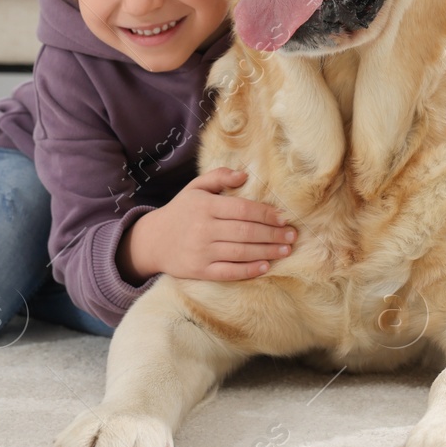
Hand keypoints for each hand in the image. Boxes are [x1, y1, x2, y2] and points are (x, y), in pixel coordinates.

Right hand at [118, 168, 295, 282]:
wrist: (153, 241)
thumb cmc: (181, 211)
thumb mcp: (195, 188)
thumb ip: (218, 176)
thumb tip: (244, 175)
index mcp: (205, 206)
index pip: (242, 210)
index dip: (266, 214)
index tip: (284, 218)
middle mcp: (203, 229)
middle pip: (245, 232)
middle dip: (273, 234)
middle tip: (292, 236)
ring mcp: (201, 252)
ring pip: (241, 252)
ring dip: (267, 251)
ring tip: (286, 250)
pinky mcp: (199, 271)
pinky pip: (228, 272)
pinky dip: (248, 270)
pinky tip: (265, 266)